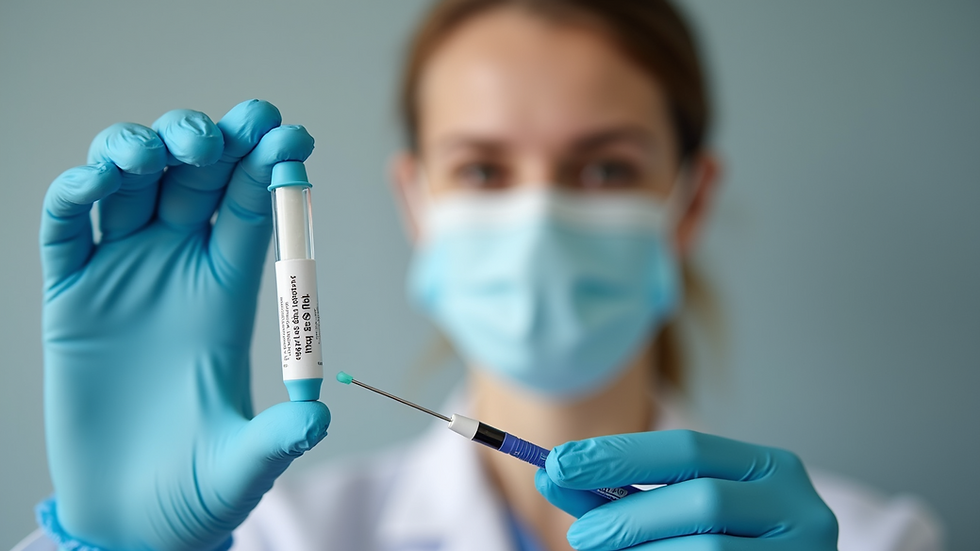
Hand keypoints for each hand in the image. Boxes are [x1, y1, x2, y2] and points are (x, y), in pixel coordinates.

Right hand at [40, 100, 329, 550]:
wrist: (131, 516)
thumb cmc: (197, 488)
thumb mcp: (243, 465)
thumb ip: (276, 439)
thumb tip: (317, 416)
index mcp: (228, 296)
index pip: (251, 214)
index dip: (270, 171)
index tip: (293, 134)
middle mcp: (178, 273)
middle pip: (197, 182)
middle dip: (218, 142)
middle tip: (242, 121)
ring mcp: (122, 277)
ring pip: (131, 186)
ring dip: (145, 149)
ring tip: (164, 147)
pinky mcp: (70, 296)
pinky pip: (67, 228)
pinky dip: (76, 193)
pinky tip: (95, 177)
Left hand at [536, 430, 837, 549]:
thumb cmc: (726, 545)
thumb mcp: (680, 511)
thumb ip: (626, 495)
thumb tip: (555, 474)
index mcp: (771, 466)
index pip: (687, 447)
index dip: (620, 454)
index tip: (559, 462)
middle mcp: (799, 505)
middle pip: (701, 497)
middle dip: (629, 511)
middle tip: (578, 533)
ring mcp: (804, 550)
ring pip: (709, 547)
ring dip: (644, 548)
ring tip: (601, 549)